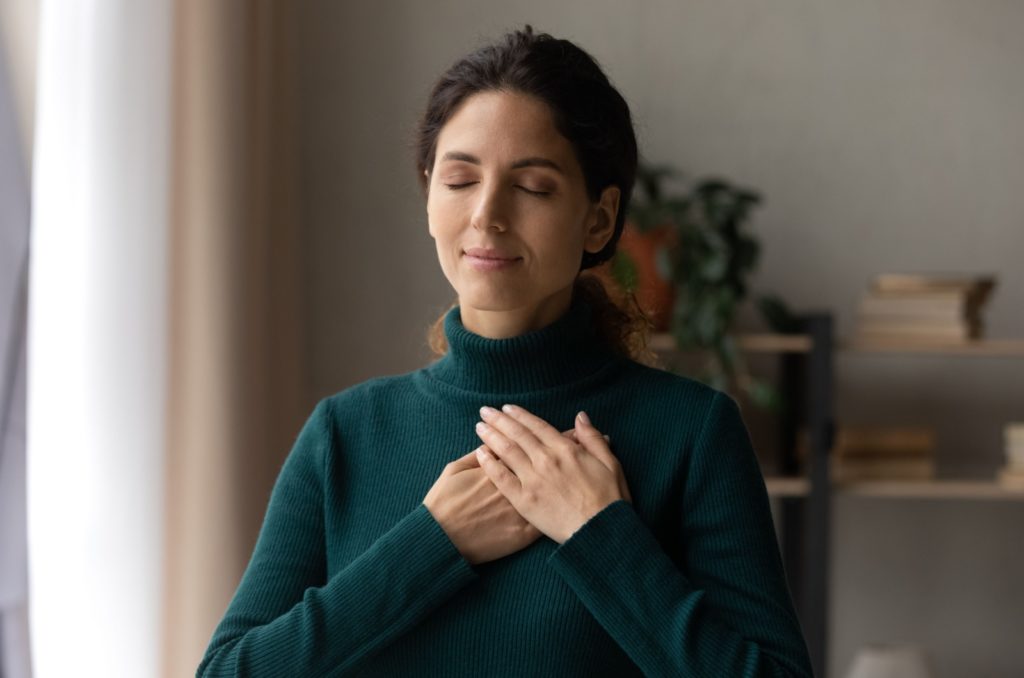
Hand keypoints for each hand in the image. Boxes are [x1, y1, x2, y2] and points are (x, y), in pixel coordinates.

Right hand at [422, 426, 590, 564]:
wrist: (444, 540)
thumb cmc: (445, 503)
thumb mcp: (454, 470)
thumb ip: (474, 455)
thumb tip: (488, 444)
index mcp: (501, 465)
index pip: (529, 443)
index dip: (545, 435)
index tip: (561, 428)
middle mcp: (516, 484)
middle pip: (546, 461)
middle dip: (564, 446)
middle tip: (577, 435)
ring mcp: (523, 509)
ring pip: (553, 486)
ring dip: (570, 471)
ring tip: (582, 458)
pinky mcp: (524, 532)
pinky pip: (550, 517)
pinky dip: (565, 505)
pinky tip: (576, 494)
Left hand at [473, 405, 630, 543]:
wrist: (601, 532)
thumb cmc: (610, 500)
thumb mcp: (610, 463)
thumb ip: (593, 438)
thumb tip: (581, 416)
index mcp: (565, 450)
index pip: (537, 426)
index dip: (520, 415)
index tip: (507, 408)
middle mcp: (546, 460)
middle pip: (517, 434)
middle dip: (499, 420)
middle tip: (484, 411)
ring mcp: (533, 480)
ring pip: (506, 451)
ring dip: (491, 436)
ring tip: (479, 426)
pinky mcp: (524, 501)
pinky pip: (501, 478)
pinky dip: (489, 464)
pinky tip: (480, 454)